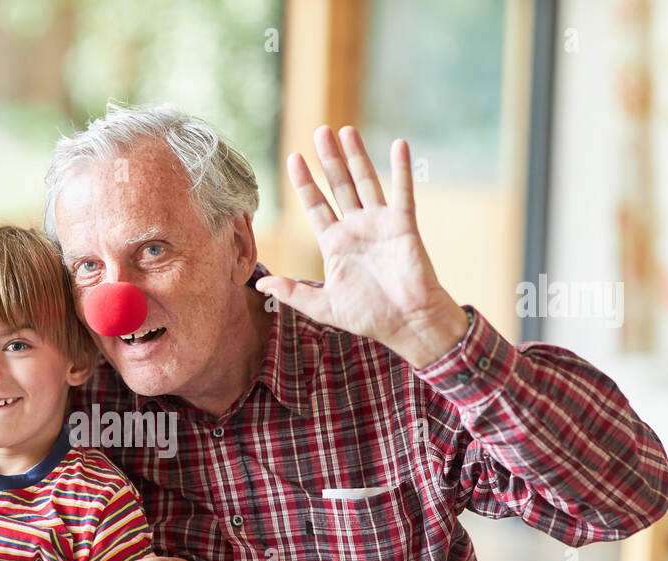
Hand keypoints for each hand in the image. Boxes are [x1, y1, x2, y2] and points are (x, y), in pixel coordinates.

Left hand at [254, 126, 467, 368]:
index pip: (316, 207)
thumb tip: (260, 283)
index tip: (294, 159)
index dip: (305, 183)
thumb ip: (292, 292)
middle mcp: (356, 229)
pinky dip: (401, 169)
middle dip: (328, 160)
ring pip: (366, 182)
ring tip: (345, 130)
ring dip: (356, 156)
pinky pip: (402, 192)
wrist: (407, 324)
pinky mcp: (403, 226)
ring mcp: (380, 225)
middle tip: (319, 131)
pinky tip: (398, 144)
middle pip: (339, 186)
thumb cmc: (368, 317)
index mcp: (335, 245)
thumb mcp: (323, 306)